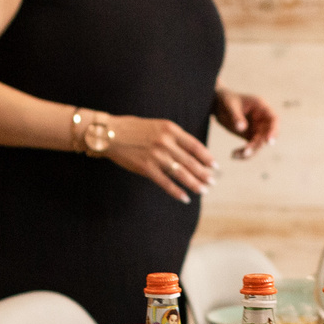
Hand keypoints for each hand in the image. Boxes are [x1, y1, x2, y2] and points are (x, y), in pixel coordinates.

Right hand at [103, 115, 217, 201]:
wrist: (109, 134)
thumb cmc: (133, 129)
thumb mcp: (156, 125)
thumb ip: (173, 136)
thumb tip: (189, 152)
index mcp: (170, 129)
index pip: (194, 145)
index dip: (206, 157)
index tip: (214, 165)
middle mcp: (165, 142)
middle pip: (190, 161)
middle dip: (204, 173)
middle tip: (212, 182)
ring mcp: (156, 155)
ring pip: (181, 173)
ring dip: (194, 184)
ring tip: (203, 191)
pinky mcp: (146, 167)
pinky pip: (165, 182)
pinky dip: (176, 192)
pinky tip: (185, 198)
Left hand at [211, 89, 277, 159]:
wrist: (218, 104)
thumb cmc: (226, 100)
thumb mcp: (230, 105)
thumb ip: (236, 116)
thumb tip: (242, 128)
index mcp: (261, 107)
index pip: (274, 120)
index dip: (274, 131)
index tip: (269, 142)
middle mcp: (262, 119)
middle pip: (267, 135)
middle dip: (257, 145)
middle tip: (246, 152)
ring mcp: (257, 129)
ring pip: (259, 144)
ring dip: (249, 152)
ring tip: (235, 155)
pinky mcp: (250, 136)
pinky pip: (251, 147)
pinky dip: (243, 153)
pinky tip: (234, 155)